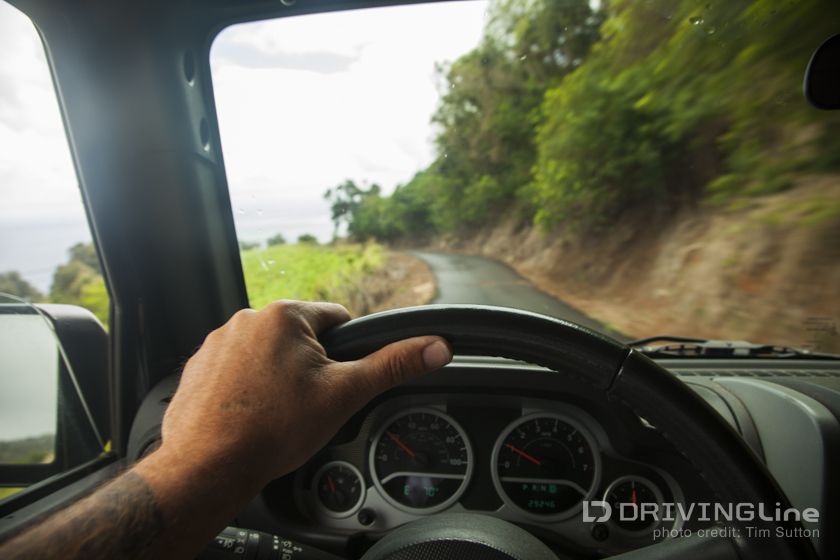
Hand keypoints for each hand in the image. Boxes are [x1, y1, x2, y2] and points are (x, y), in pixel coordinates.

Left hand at [155, 300, 451, 490]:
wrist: (209, 466)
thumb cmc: (273, 430)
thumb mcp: (345, 394)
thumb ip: (392, 366)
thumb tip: (435, 347)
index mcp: (285, 315)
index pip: (336, 319)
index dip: (346, 353)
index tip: (336, 381)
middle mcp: (246, 319)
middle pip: (300, 337)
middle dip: (309, 366)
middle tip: (306, 402)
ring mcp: (217, 342)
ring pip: (267, 353)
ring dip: (276, 374)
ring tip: (277, 412)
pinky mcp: (199, 366)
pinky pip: (236, 368)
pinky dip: (247, 386)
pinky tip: (251, 413)